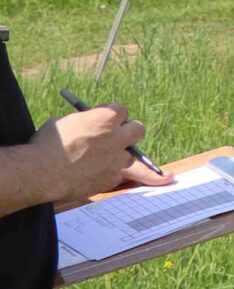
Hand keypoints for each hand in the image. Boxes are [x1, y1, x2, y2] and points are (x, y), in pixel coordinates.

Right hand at [33, 107, 169, 201]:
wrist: (40, 173)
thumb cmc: (47, 144)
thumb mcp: (65, 122)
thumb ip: (85, 122)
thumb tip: (89, 123)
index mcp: (106, 118)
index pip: (122, 110)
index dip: (112, 115)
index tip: (105, 120)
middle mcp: (117, 137)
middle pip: (138, 129)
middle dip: (129, 131)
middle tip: (117, 136)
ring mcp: (117, 159)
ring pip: (130, 156)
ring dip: (118, 156)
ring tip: (98, 159)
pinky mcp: (113, 178)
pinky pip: (116, 174)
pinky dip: (107, 173)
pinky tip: (90, 174)